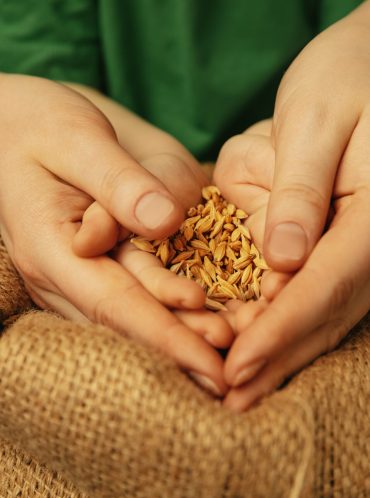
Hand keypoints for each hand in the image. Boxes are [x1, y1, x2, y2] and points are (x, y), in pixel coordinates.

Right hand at [0, 74, 228, 393]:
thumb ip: (117, 181)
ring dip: (175, 339)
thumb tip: (164, 222)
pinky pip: (125, 299)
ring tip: (224, 353)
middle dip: (178, 349)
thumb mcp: (77, 139)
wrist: (15, 126)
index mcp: (51, 245)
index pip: (114, 304)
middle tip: (228, 372)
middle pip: (124, 324)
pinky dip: (163, 315)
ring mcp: (72, 273)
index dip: (164, 336)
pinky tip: (196, 323)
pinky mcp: (88, 265)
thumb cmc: (40, 125)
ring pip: (126, 318)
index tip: (211, 359)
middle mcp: (61, 272)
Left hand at [215, 106, 369, 409]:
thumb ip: (303, 191)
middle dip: (273, 360)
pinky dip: (283, 326)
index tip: (236, 367)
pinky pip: (315, 294)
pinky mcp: (344, 245)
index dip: (276, 331)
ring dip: (278, 356)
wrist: (369, 67)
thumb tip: (284, 260)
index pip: (321, 286)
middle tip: (230, 399)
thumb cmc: (349, 79)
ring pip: (320, 315)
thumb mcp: (317, 121)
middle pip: (321, 314)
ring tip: (238, 392)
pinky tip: (258, 351)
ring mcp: (363, 249)